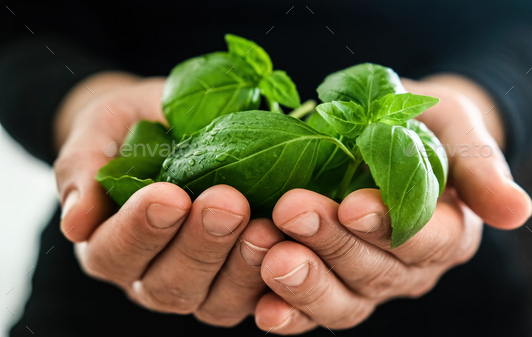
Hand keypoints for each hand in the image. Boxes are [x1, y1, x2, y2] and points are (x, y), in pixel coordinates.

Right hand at [55, 72, 282, 324]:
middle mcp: (151, 276)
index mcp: (111, 244)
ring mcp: (201, 285)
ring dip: (241, 266)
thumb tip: (75, 224)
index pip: (115, 252)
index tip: (169, 195)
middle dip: (200, 244)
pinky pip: (259, 298)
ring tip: (264, 226)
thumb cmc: (137, 126)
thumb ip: (83, 168)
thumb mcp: (104, 129)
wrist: (178, 127)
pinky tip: (293, 246)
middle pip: (169, 284)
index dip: (140, 230)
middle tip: (227, 202)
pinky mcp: (241, 282)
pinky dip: (276, 278)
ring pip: (215, 300)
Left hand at [253, 76, 531, 333]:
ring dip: (306, 283)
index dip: (392, 227)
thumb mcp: (457, 130)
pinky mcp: (331, 283)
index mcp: (449, 234)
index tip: (355, 204)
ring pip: (344, 301)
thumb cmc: (426, 127)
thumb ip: (480, 168)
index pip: (426, 241)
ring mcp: (369, 281)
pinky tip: (263, 308)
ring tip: (269, 255)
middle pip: (376, 271)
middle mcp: (411, 269)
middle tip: (291, 211)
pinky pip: (311, 310)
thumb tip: (518, 212)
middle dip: (333, 243)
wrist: (390, 134)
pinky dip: (288, 312)